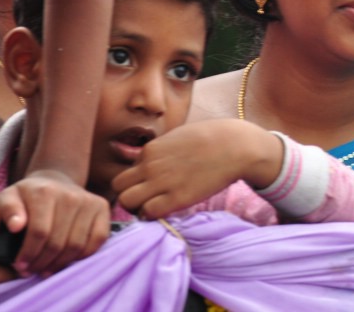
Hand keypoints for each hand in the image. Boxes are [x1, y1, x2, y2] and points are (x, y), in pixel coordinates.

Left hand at [0, 169, 109, 275]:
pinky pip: (97, 240)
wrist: (55, 181)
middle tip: (32, 270)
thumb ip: (6, 210)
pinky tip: (67, 258)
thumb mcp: (8, 198)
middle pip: (58, 242)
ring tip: (47, 268)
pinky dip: (82, 255)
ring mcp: (89, 201)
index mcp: (45, 192)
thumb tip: (16, 227)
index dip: (28, 254)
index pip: (39, 233)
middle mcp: (71, 195)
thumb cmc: (28, 196)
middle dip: (42, 262)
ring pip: (77, 245)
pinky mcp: (102, 207)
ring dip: (60, 263)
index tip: (20, 265)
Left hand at [113, 119, 281, 219]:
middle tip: (145, 201)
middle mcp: (150, 166)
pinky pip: (148, 213)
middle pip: (119, 187)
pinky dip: (152, 215)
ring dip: (137, 208)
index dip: (136, 182)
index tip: (150, 187)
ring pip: (127, 202)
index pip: (127, 171)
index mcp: (150, 150)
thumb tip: (153, 161)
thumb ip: (162, 150)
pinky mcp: (176, 198)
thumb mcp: (178, 137)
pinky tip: (166, 211)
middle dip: (129, 195)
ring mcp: (161, 182)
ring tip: (154, 207)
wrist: (234, 146)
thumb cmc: (212, 139)